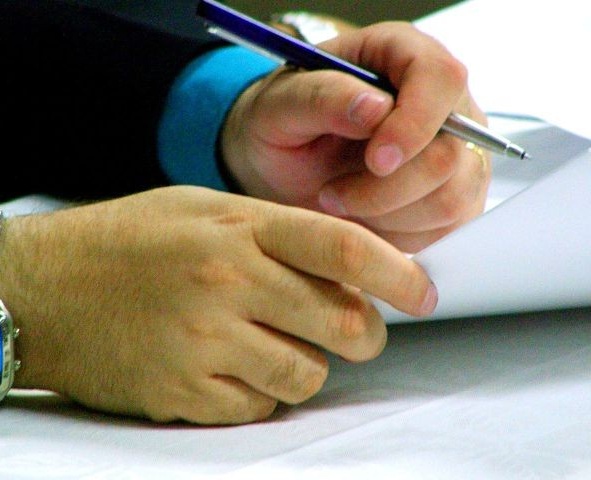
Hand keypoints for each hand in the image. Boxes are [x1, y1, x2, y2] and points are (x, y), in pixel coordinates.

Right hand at [1, 187, 435, 423]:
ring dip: (310, 364)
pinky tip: (236, 367)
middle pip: (343, 321)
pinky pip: (261, 405)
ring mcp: (206, 341)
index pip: (345, 248)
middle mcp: (228, 281)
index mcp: (239, 227)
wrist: (48, 287)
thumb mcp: (205, 209)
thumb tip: (344, 269)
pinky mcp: (185, 391)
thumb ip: (275, 233)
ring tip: (278, 344)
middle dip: (366, 333)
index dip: (400, 273)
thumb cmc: (130, 240)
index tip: (424, 293)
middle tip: (360, 330)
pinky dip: (264, 391)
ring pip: (308, 373)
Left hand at [221, 22, 490, 252]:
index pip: (440, 78)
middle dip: (384, 189)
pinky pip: (444, 228)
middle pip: (448, 153)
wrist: (283, 169)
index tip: (375, 161)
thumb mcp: (279, 107)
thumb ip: (322, 97)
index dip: (414, 124)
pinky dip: (398, 234)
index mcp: (399, 55)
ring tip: (341, 200)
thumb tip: (376, 107)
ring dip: (385, 215)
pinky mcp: (454, 197)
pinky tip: (365, 218)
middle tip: (330, 194)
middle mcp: (440, 103)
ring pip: (448, 199)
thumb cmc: (281, 127)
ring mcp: (455, 152)